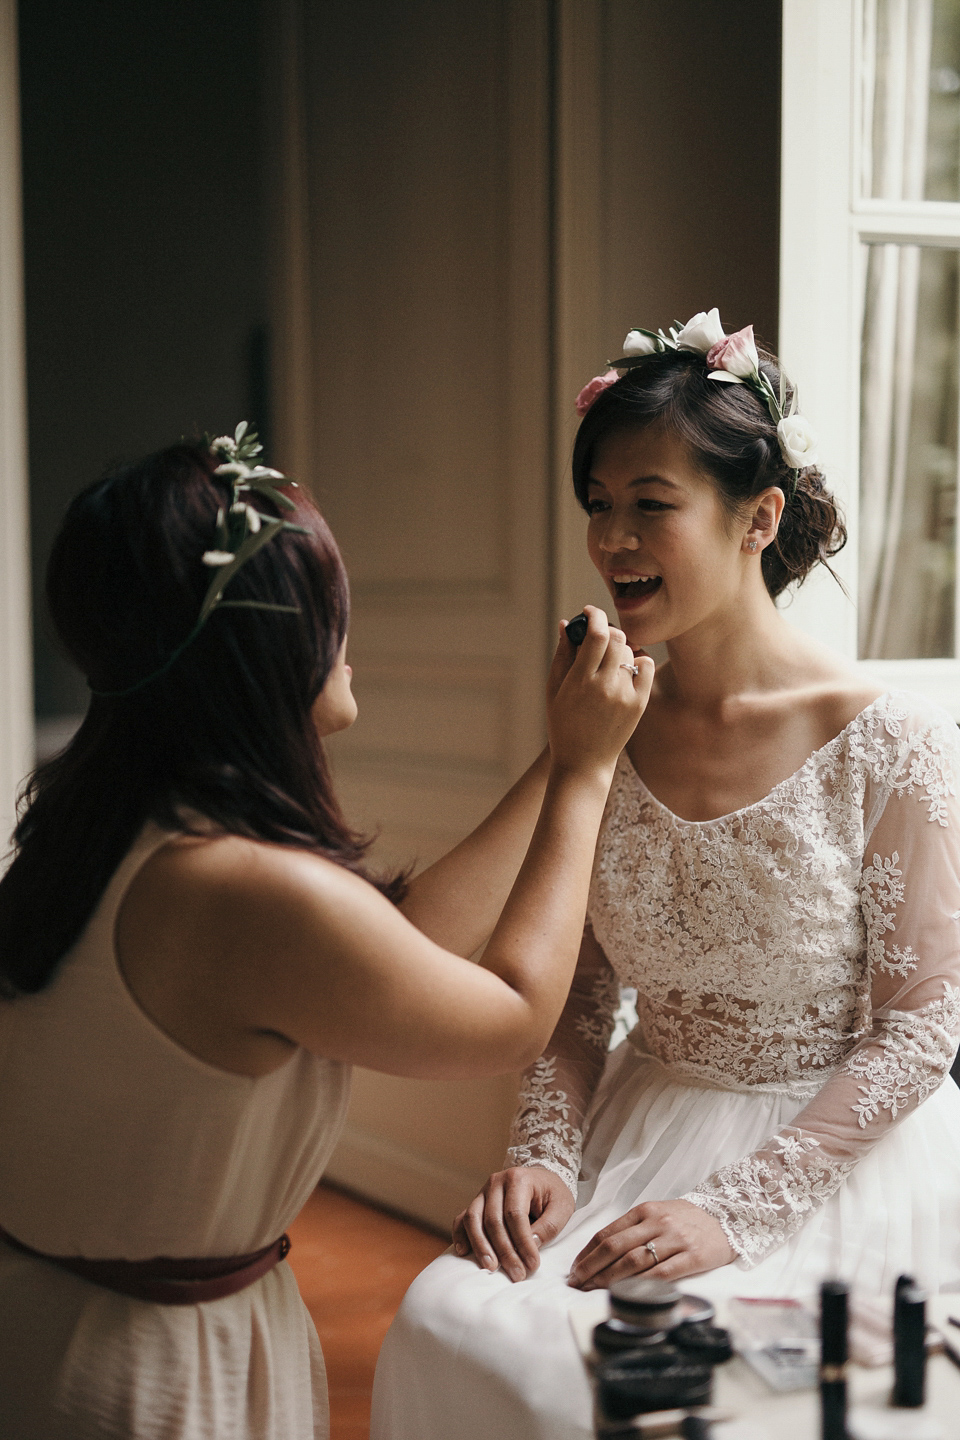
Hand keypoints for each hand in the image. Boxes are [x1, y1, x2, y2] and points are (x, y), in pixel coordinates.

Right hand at [452, 1165, 576, 1282]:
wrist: (541, 1180)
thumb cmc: (552, 1195)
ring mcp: (483, 1192)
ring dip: (480, 1246)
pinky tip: (463, 1252)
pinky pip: (462, 1219)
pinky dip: (461, 1235)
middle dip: (504, 1251)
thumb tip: (531, 1246)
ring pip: (473, 1219)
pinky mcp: (476, 1203)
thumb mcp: (561, 1206)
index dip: (523, 1242)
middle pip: (493, 1220)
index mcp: (519, 1179)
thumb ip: (548, 1226)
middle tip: (516, 1274)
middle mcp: (496, 1182)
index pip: (515, 1214)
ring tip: (490, 1268)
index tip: (532, 1265)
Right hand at [546, 607, 653, 775]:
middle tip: (599, 636)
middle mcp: (605, 686)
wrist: (584, 762)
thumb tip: (567, 624)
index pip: (597, 634)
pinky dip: (638, 660)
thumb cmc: (563, 725)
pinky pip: (646, 666)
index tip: (590, 612)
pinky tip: (627, 666)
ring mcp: (625, 695)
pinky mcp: (639, 704)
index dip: (595, 616)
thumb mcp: (554, 690)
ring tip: (607, 659)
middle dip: (607, 630)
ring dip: (619, 647)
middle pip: (616, 638)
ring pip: (629, 651)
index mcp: (580, 681)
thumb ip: (561, 655)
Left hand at [567, 1199, 734, 1288]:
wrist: (728, 1217)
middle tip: (576, 1283)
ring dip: (609, 1279)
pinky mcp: (692, 1257)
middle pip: (615, 1247)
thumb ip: (634, 1229)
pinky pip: (661, 1274)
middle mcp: (657, 1222)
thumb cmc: (687, 1219)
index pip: (608, 1233)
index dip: (587, 1253)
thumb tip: (601, 1252)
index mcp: (645, 1210)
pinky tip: (627, 1294)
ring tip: (594, 1290)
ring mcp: (675, 1239)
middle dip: (591, 1267)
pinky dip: (641, 1285)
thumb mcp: (658, 1214)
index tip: (575, 1269)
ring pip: (634, 1261)